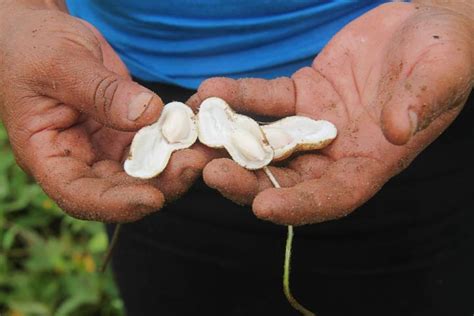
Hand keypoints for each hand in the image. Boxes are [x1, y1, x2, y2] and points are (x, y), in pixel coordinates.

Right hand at [0, 3, 215, 221]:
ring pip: (145, 170)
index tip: (153, 198)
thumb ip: (99, 92)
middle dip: (160, 183)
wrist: (46, 34)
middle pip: (121, 189)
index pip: (78, 195)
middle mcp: (79, 160)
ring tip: (205, 147)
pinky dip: (177, 138)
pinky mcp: (127, 131)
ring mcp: (105, 147)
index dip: (115, 204)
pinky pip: (156, 142)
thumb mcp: (60, 64)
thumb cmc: (34, 47)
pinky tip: (199, 127)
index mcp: (47, 156)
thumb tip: (146, 114)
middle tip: (195, 164)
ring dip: (176, 164)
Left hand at [189, 3, 472, 224]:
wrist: (425, 23)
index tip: (263, 208)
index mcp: (372, 161)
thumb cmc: (444, 54)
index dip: (300, 206)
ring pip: (267, 142)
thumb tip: (397, 131)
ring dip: (230, 141)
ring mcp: (314, 123)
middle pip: (288, 178)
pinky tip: (211, 90)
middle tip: (210, 174)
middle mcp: (337, 151)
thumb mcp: (439, 77)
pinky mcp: (302, 93)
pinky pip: (265, 98)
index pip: (334, 196)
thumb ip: (417, 105)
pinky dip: (239, 97)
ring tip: (196, 135)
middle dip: (249, 180)